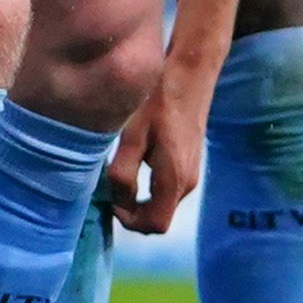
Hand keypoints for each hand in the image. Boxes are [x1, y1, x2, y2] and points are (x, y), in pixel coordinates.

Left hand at [105, 69, 211, 234]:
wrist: (189, 77)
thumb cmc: (158, 104)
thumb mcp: (133, 138)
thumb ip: (123, 174)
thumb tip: (119, 201)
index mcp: (174, 181)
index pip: (155, 225)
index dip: (130, 221)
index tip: (111, 201)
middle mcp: (187, 183)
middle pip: (159, 216)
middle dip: (133, 212)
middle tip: (110, 189)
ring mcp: (192, 173)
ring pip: (163, 202)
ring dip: (141, 199)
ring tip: (120, 174)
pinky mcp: (190, 162)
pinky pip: (168, 188)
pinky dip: (150, 187)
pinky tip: (136, 162)